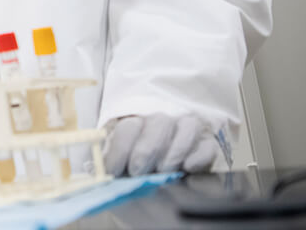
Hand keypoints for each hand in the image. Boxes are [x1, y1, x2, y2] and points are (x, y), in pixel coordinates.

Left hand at [103, 113, 218, 176]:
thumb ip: (109, 166)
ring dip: (173, 151)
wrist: (159, 184)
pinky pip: (207, 145)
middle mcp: (161, 123)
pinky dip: (198, 156)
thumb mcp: (118, 168)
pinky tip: (188, 168)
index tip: (114, 172)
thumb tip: (97, 171)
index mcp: (134, 123)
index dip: (120, 150)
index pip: (128, 127)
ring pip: (186, 126)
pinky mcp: (206, 146)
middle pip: (158, 123)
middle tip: (138, 172)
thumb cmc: (135, 174)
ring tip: (163, 171)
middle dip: (146, 149)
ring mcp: (186, 132)